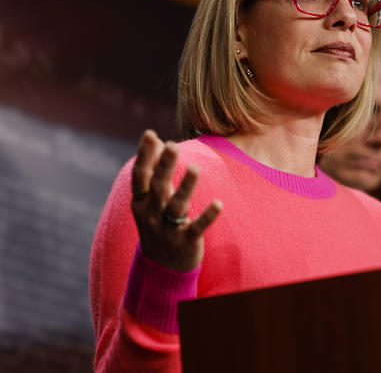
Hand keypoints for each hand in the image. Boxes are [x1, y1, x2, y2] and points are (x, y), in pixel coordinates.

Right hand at [130, 130, 221, 271]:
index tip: (150, 134)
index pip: (140, 175)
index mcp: (141, 202)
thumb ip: (153, 171)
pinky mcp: (185, 242)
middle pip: (158, 187)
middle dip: (164, 167)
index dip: (145, 155)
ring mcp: (167, 229)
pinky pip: (196, 228)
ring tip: (195, 168)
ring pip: (176, 206)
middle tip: (173, 146)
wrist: (162, 267)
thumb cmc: (157, 222)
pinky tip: (219, 203)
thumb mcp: (150, 199)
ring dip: (186, 187)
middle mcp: (151, 215)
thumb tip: (156, 139)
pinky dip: (207, 216)